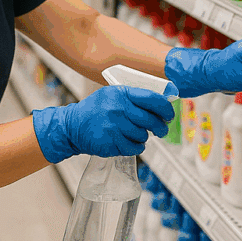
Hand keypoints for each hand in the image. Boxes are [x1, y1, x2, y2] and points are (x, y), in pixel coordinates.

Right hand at [32, 84, 176, 163]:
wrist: (72, 126)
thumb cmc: (95, 110)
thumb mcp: (112, 95)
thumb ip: (133, 98)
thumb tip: (161, 104)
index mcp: (121, 93)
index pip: (152, 99)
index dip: (165, 108)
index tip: (169, 114)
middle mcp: (118, 108)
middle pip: (151, 120)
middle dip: (160, 127)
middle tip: (161, 130)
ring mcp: (114, 126)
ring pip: (143, 135)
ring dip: (143, 137)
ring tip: (135, 134)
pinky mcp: (111, 142)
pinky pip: (135, 148)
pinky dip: (136, 147)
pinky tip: (130, 142)